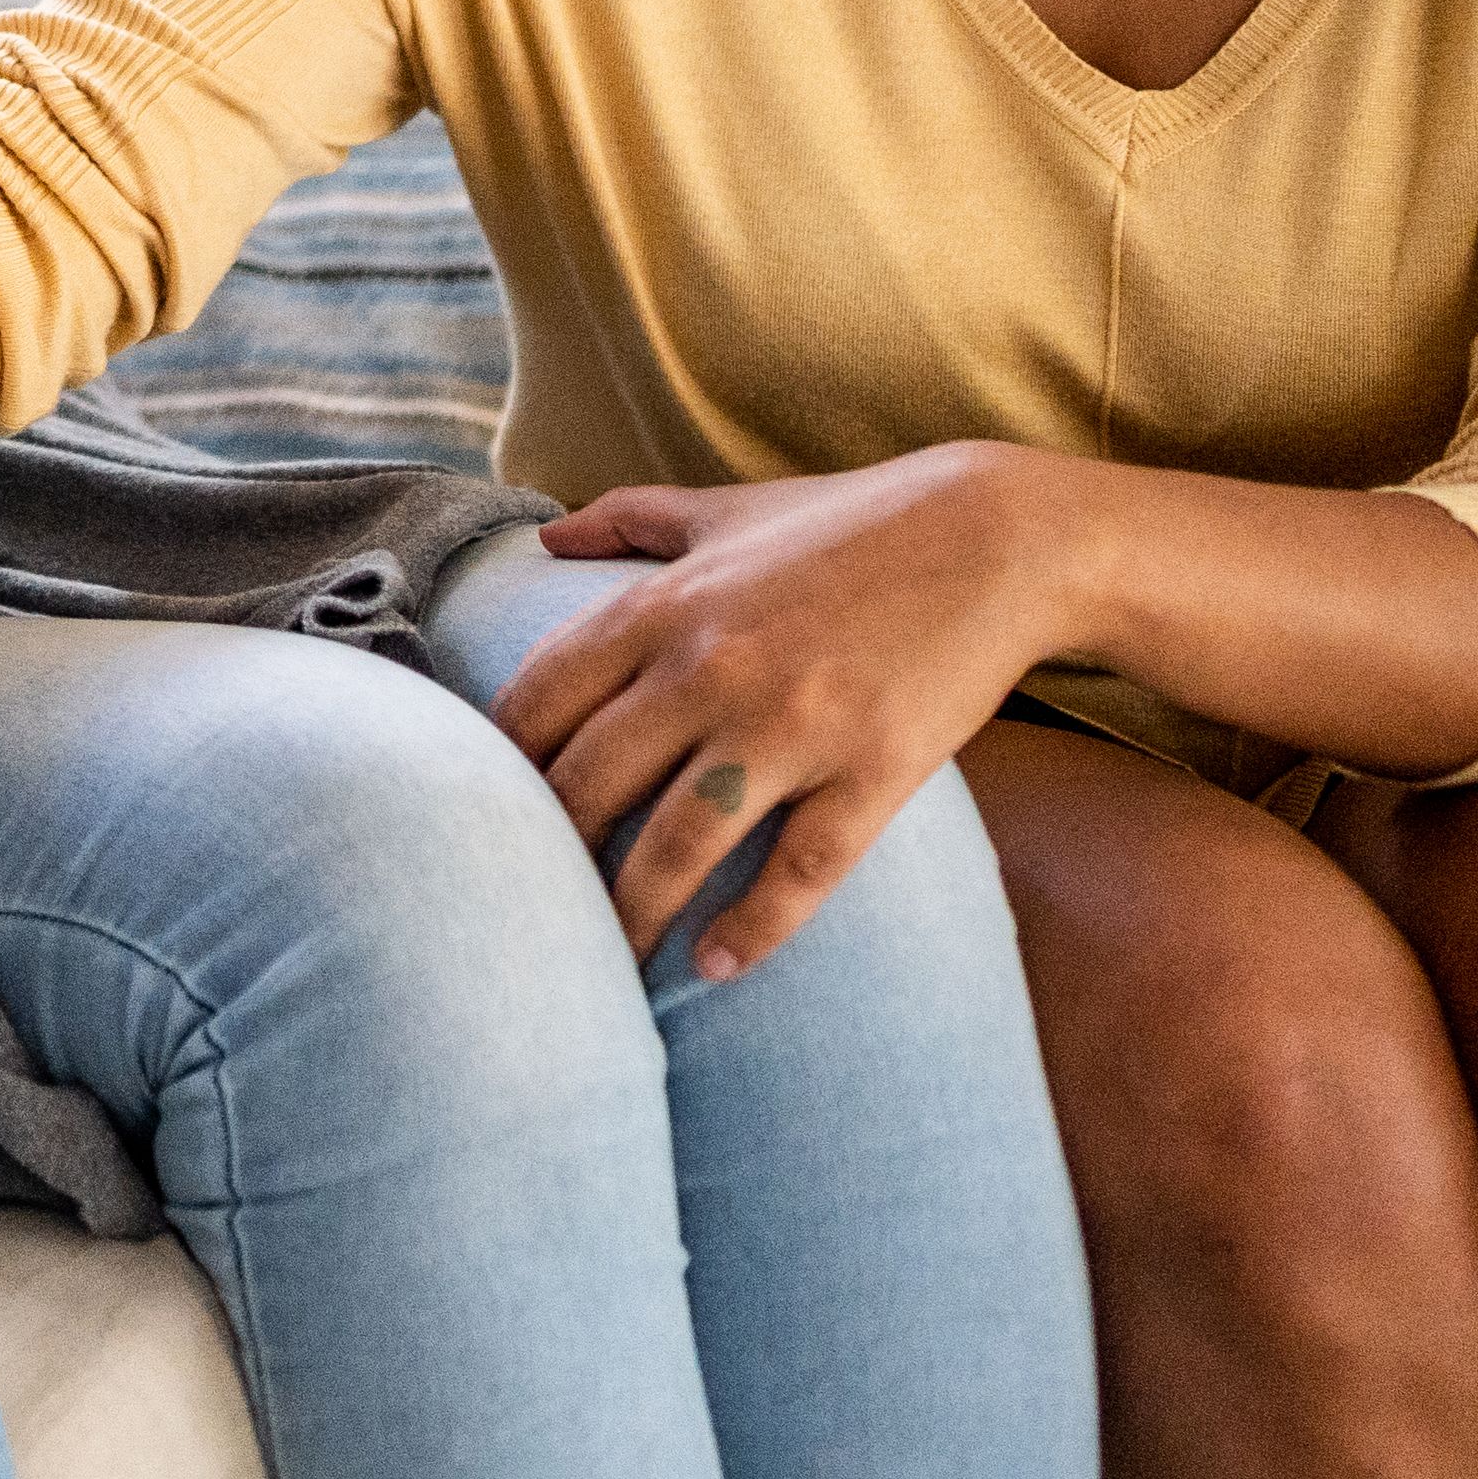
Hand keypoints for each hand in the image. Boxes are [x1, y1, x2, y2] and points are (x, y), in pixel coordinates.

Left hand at [497, 443, 1067, 976]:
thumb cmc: (852, 525)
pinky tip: (715, 967)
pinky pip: (799, 872)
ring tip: (609, 962)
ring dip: (632, 915)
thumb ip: (626, 519)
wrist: (997, 539)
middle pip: (589, 785)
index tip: (479, 814)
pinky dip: (751, 930)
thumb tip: (541, 533)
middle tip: (530, 906)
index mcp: (663, 606)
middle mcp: (710, 670)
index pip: (538, 701)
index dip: (494, 767)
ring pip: (677, 846)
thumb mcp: (727, 511)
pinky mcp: (872, 771)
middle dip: (547, 856)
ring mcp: (792, 726)